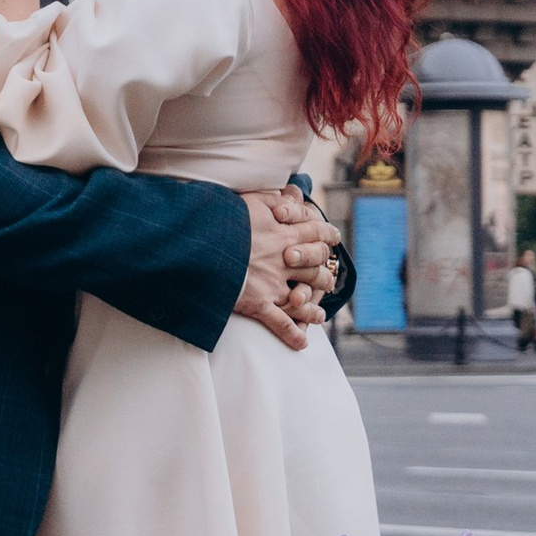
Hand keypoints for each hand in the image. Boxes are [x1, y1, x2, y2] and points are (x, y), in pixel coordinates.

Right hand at [236, 188, 337, 349]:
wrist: (200, 244)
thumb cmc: (222, 218)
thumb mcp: (251, 200)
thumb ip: (274, 197)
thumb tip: (292, 192)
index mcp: (284, 233)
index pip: (316, 232)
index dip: (327, 235)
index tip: (334, 237)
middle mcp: (284, 260)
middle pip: (316, 267)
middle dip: (324, 273)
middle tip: (328, 279)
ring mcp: (273, 284)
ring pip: (304, 297)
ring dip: (314, 307)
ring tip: (319, 315)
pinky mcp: (258, 303)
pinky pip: (281, 323)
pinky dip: (293, 335)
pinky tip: (301, 343)